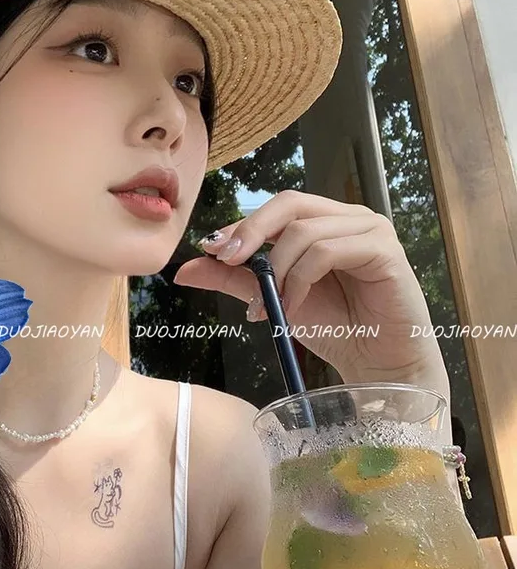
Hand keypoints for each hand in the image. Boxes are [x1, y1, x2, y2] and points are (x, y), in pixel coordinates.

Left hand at [173, 190, 447, 389]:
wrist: (377, 365)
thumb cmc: (334, 329)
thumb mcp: (273, 299)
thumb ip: (233, 279)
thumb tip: (184, 269)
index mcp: (324, 221)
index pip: (276, 208)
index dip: (241, 225)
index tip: (210, 249)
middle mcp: (348, 217)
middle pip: (289, 203)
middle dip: (251, 232)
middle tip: (226, 260)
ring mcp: (369, 229)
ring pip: (305, 231)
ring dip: (276, 271)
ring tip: (267, 308)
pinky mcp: (383, 250)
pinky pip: (326, 252)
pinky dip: (299, 280)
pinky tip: (290, 308)